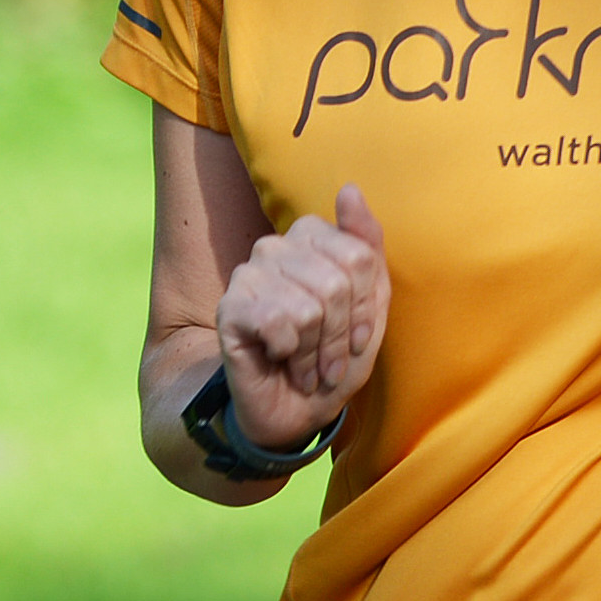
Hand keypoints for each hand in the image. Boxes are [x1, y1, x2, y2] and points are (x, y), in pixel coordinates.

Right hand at [217, 184, 387, 450]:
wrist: (293, 411)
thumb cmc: (333, 356)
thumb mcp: (371, 304)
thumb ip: (367, 246)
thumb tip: (349, 189)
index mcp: (312, 239)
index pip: (359, 257)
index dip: (365, 307)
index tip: (357, 335)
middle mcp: (275, 247)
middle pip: (337, 283)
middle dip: (341, 334)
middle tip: (328, 358)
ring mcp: (248, 275)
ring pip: (309, 306)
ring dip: (316, 350)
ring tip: (306, 364)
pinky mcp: (229, 308)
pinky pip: (278, 321)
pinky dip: (290, 352)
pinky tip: (280, 358)